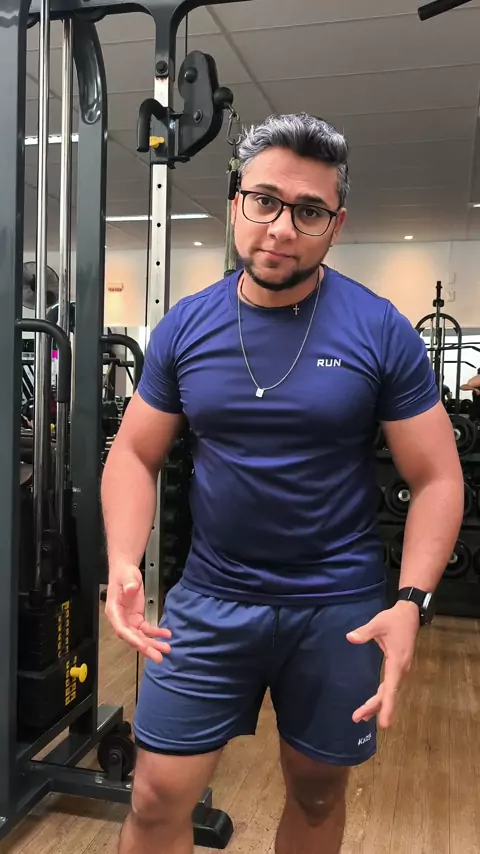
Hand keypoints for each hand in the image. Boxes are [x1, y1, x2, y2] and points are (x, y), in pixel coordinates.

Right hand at [105, 564, 171, 662]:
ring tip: (167, 649)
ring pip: (140, 636)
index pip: (122, 629)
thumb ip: (128, 583)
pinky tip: (166, 634)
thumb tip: (130, 590)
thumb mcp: (126, 576)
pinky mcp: (137, 618)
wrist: (126, 572)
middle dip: (146, 648)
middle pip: (132, 637)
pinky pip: (146, 629)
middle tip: (158, 657)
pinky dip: (156, 632)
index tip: (144, 646)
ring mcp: (129, 620)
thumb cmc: (124, 574)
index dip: (133, 639)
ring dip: (153, 644)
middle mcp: (120, 619)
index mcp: (114, 611)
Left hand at [346, 601, 419, 728]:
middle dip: (374, 707)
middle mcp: (401, 669)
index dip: (386, 706)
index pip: (391, 688)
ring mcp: (401, 669)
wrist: (410, 614)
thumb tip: (350, 638)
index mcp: (397, 662)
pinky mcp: (398, 666)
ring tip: (361, 716)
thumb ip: (364, 632)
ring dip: (377, 704)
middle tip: (356, 717)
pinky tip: (374, 703)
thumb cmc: (394, 619)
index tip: (383, 724)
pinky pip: (390, 685)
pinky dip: (382, 696)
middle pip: (388, 694)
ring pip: (389, 691)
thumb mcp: (378, 623)